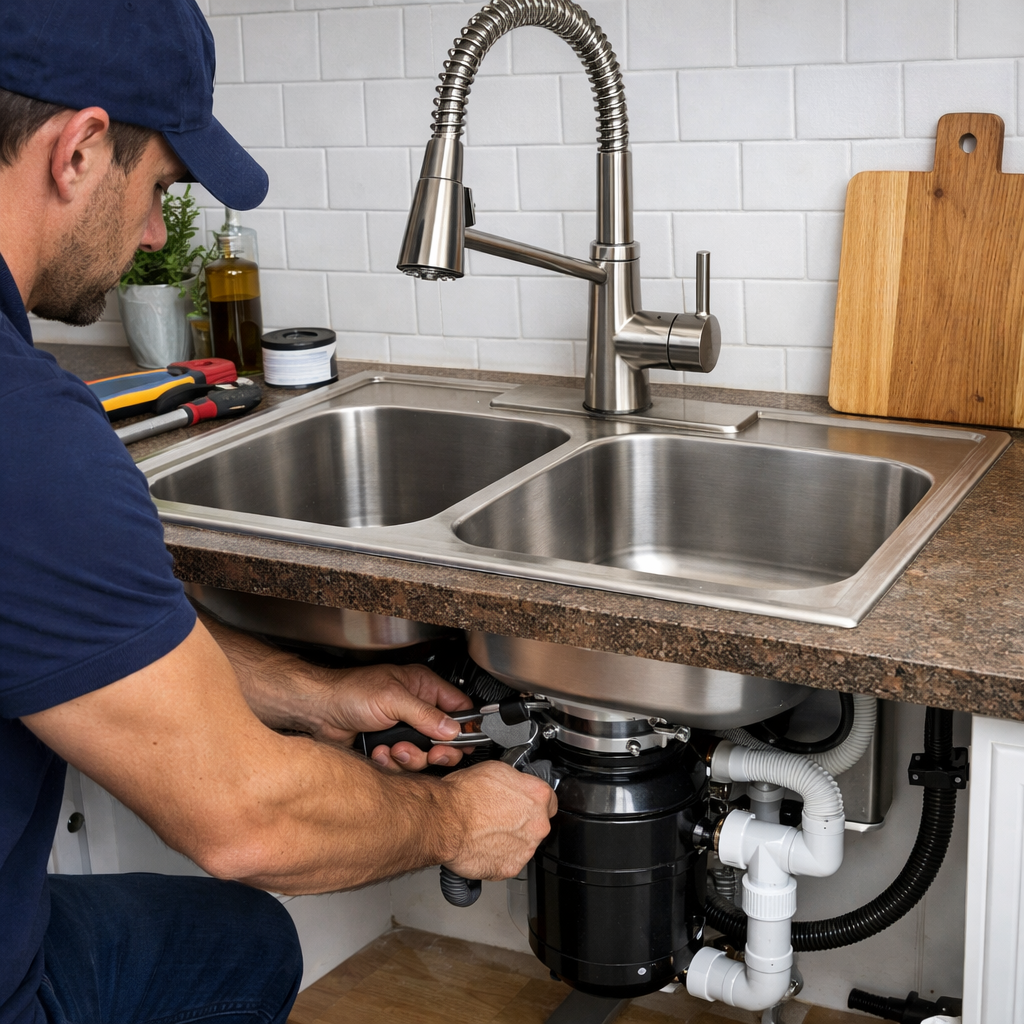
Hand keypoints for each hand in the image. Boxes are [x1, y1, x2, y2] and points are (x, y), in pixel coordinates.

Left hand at [198, 614, 473, 771]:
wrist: (317, 712)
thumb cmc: (349, 692)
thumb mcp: (393, 699)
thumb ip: (426, 714)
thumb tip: (451, 729)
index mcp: (423, 687)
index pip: (459, 708)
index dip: (464, 728)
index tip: (461, 743)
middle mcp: (416, 709)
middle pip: (445, 738)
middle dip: (436, 750)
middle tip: (430, 753)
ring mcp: (402, 730)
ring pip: (424, 756)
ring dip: (410, 758)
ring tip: (394, 750)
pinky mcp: (389, 748)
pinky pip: (403, 765)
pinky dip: (391, 764)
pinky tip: (379, 753)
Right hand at [441, 760, 556, 879]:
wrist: (444, 821)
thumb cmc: (463, 795)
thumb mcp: (495, 769)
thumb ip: (515, 780)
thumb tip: (515, 783)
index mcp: (538, 796)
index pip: (549, 800)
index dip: (532, 801)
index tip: (523, 802)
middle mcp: (537, 824)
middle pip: (537, 824)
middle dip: (521, 821)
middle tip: (498, 816)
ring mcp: (526, 848)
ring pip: (523, 844)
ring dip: (509, 839)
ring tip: (486, 831)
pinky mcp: (510, 868)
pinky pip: (508, 861)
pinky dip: (497, 856)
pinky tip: (483, 845)